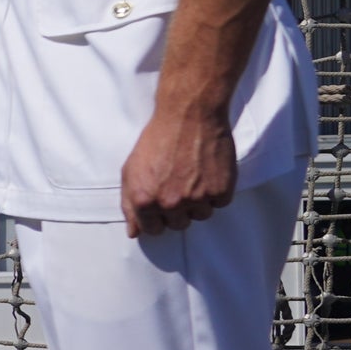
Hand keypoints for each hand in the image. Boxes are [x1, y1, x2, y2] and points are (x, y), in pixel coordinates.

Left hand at [121, 107, 237, 236]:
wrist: (189, 116)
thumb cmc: (157, 141)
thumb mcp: (131, 171)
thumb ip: (129, 205)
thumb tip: (133, 233)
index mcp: (144, 200)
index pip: (153, 230)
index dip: (157, 217)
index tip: (162, 204)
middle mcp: (170, 203)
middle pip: (179, 225)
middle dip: (178, 210)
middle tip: (179, 184)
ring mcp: (197, 198)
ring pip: (202, 215)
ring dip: (199, 201)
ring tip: (194, 175)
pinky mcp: (221, 190)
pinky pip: (220, 203)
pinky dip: (217, 191)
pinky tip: (209, 171)